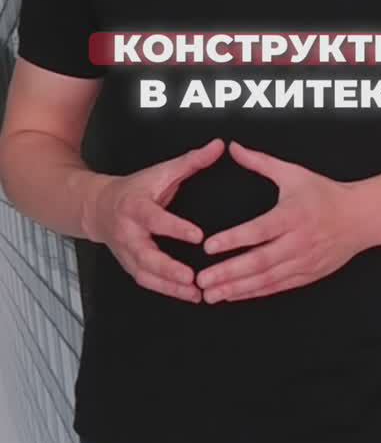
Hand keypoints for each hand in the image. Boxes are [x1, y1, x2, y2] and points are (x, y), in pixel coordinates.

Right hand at [85, 137, 225, 302]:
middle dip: (168, 269)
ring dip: (170, 287)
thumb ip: (191, 161)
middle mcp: (128, 233)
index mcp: (135, 207)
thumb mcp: (161, 171)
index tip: (198, 236)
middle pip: (146, 255)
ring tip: (196, 293)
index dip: (175, 228)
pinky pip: (147, 282)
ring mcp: (126, 253)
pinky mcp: (130, 266)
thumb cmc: (136, 189)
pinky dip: (167, 291)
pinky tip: (189, 296)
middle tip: (192, 278)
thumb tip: (219, 145)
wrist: (99, 208)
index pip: (155, 219)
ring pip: (146, 275)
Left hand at [195, 140, 371, 303]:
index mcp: (292, 215)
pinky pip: (277, 287)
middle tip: (202, 280)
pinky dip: (254, 293)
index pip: (259, 230)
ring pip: (266, 279)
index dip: (233, 239)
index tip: (209, 246)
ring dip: (237, 288)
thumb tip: (233, 147)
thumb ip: (260, 162)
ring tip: (211, 293)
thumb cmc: (325, 194)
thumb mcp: (293, 173)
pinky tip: (233, 295)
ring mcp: (304, 261)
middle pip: (259, 261)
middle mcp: (298, 241)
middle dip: (228, 272)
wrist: (361, 217)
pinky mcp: (307, 274)